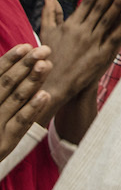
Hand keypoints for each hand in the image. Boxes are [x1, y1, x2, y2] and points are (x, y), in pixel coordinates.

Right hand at [0, 44, 52, 159]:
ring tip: (46, 65)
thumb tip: (20, 60)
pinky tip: (45, 95)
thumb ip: (3, 86)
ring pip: (15, 100)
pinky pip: (19, 123)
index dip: (10, 60)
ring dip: (31, 82)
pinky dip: (32, 108)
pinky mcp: (5, 143)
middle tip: (44, 50)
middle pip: (6, 84)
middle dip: (25, 65)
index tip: (26, 46)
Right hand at [38, 0, 120, 102]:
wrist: (53, 85)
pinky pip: (117, 36)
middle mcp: (83, 31)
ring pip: (109, 18)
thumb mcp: (46, 34)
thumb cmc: (49, 58)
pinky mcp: (102, 54)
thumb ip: (50, 14)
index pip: (88, 2)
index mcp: (71, 24)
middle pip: (101, 7)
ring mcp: (93, 42)